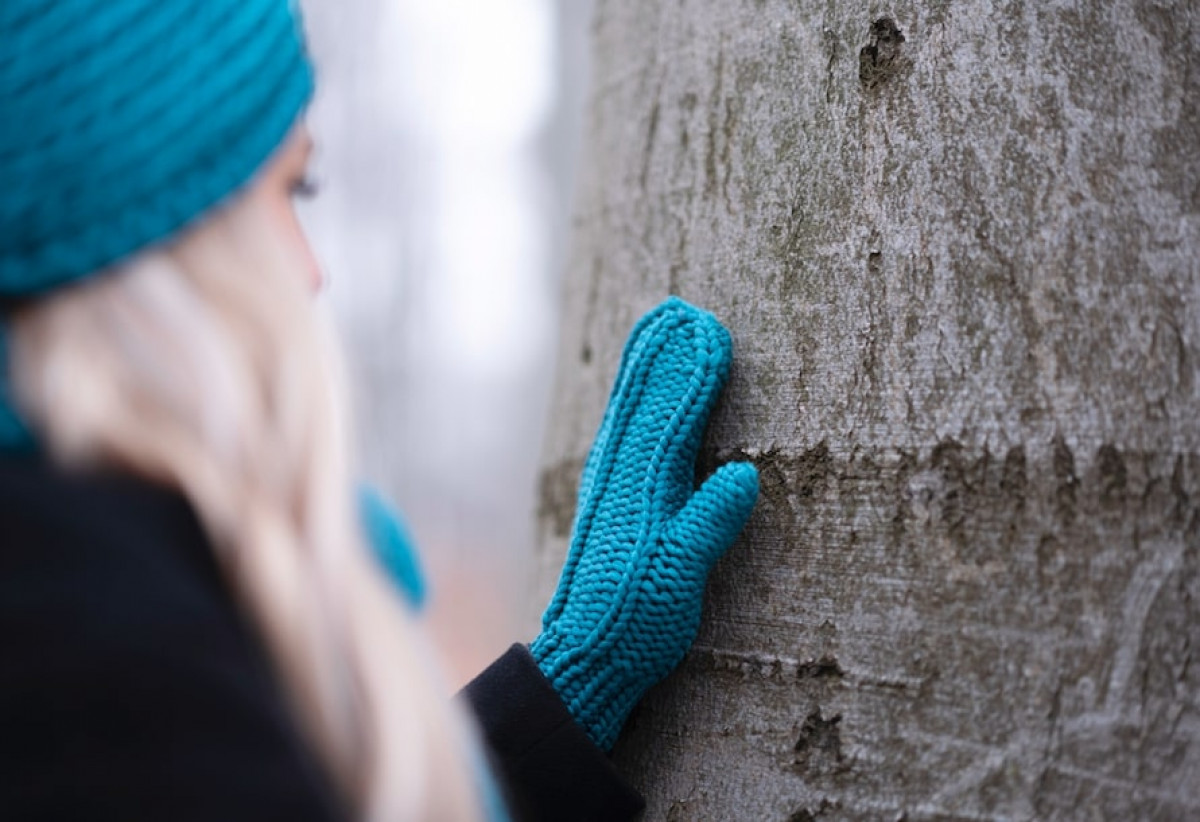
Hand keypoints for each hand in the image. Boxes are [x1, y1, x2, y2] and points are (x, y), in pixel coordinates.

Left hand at [531, 297, 758, 750]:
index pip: (675, 414)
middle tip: (676, 309)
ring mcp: (611, 486)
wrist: (585, 653)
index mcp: (646, 486)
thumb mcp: (680, 575)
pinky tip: (633, 400)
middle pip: (647, 400)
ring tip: (653, 332)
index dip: (694, 372)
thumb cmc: (636, 618)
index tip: (709, 329)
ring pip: (631, 413)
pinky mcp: (609, 502)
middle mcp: (623, 476)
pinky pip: (622, 435)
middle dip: (663, 354)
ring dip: (643, 370)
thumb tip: (744, 472)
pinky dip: (632, 405)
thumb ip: (707, 522)